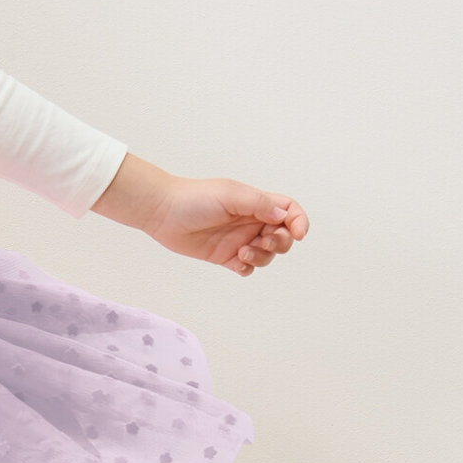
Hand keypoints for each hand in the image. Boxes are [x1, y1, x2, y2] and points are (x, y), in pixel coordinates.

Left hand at [147, 176, 307, 274]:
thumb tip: (283, 216)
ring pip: (267, 255)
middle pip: (282, 236)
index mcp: (256, 203)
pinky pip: (247, 267)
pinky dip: (247, 267)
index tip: (299, 233)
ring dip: (262, 257)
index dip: (299, 221)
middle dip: (280, 243)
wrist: (163, 212)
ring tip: (242, 252)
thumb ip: (258, 204)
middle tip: (264, 241)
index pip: (288, 211)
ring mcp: (239, 240)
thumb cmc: (194, 198)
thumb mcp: (230, 195)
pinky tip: (235, 262)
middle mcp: (251, 222)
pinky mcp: (225, 256)